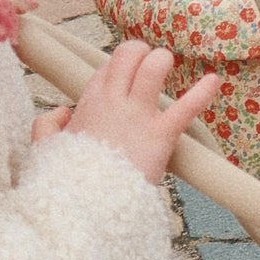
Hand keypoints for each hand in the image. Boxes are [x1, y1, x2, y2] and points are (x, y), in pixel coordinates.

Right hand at [43, 42, 218, 181]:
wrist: (86, 206)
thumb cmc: (69, 181)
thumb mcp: (45, 151)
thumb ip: (46, 127)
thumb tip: (62, 112)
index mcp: (88, 103)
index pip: (108, 66)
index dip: (121, 65)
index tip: (128, 77)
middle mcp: (113, 101)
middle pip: (128, 54)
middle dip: (142, 53)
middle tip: (150, 65)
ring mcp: (138, 116)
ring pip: (154, 67)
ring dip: (163, 61)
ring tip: (167, 67)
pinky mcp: (161, 136)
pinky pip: (186, 107)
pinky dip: (203, 92)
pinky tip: (214, 80)